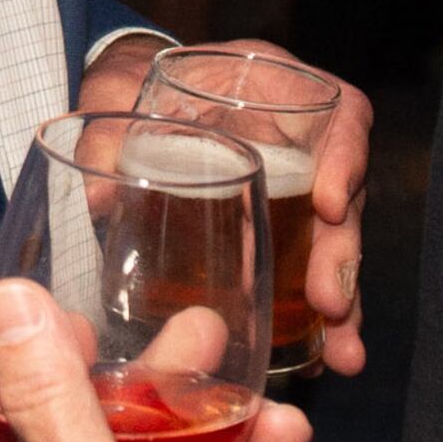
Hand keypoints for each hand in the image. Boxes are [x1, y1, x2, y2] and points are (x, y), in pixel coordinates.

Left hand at [100, 35, 377, 376]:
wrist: (128, 98)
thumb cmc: (134, 84)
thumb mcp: (116, 95)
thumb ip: (107, 140)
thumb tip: (97, 200)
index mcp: (274, 85)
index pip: (339, 114)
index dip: (344, 159)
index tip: (328, 206)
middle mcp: (300, 136)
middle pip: (345, 192)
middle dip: (341, 253)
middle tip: (331, 302)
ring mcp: (297, 184)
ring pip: (335, 241)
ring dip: (340, 297)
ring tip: (342, 353)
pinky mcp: (282, 227)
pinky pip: (309, 268)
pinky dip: (316, 314)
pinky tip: (318, 357)